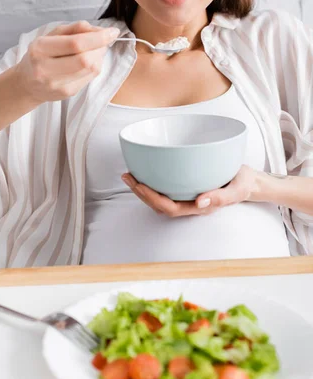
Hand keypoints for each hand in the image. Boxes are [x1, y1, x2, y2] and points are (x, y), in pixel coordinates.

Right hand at [14, 20, 119, 103]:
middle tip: (104, 40)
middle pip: (85, 59)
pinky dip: (95, 66)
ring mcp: (56, 84)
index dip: (98, 37)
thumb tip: (100, 30)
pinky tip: (88, 62)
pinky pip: (90, 77)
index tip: (112, 31)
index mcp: (40, 49)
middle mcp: (45, 69)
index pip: (76, 44)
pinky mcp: (66, 93)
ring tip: (94, 49)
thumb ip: (75, 29)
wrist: (27, 83)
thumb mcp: (51, 35)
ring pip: (91, 69)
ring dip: (99, 56)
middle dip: (101, 47)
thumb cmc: (41, 54)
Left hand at [121, 165, 259, 216]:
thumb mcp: (236, 190)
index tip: (140, 185)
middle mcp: (189, 204)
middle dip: (141, 192)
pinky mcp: (188, 186)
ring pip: (160, 198)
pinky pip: (166, 188)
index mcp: (198, 207)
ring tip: (130, 174)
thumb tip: (200, 202)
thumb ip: (220, 197)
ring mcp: (188, 196)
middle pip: (159, 204)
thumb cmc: (243, 184)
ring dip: (143, 188)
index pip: (169, 208)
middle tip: (127, 176)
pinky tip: (146, 170)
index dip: (151, 198)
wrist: (250, 181)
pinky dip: (153, 181)